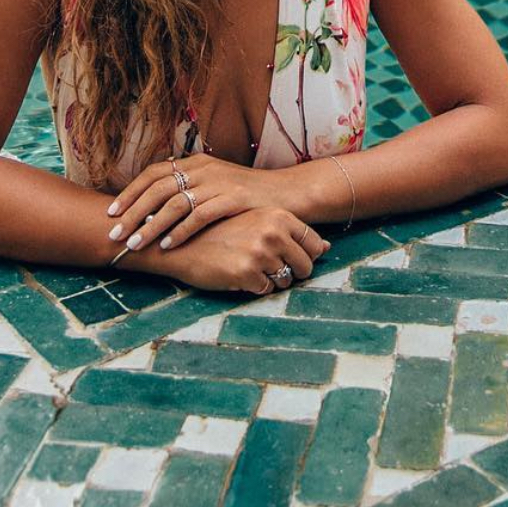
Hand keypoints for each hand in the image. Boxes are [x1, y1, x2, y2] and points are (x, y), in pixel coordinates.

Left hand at [105, 155, 288, 254]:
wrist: (288, 193)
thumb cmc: (249, 196)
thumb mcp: (217, 184)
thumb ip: (190, 189)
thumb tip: (156, 206)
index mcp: (197, 163)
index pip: (154, 172)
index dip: (130, 191)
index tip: (111, 212)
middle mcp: (205, 169)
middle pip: (158, 188)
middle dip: (132, 211)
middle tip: (114, 233)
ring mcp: (219, 182)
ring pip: (175, 203)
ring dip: (151, 225)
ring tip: (135, 244)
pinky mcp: (234, 199)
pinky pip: (199, 216)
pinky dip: (181, 231)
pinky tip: (168, 245)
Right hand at [157, 208, 329, 295]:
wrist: (180, 240)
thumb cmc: (221, 231)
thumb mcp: (257, 222)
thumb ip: (291, 232)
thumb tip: (327, 248)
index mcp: (279, 216)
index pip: (314, 243)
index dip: (305, 256)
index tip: (290, 257)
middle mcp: (273, 232)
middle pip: (305, 266)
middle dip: (291, 272)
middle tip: (266, 267)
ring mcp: (260, 253)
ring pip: (285, 281)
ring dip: (270, 280)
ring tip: (248, 267)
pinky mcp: (246, 274)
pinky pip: (265, 291)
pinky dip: (255, 288)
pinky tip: (237, 274)